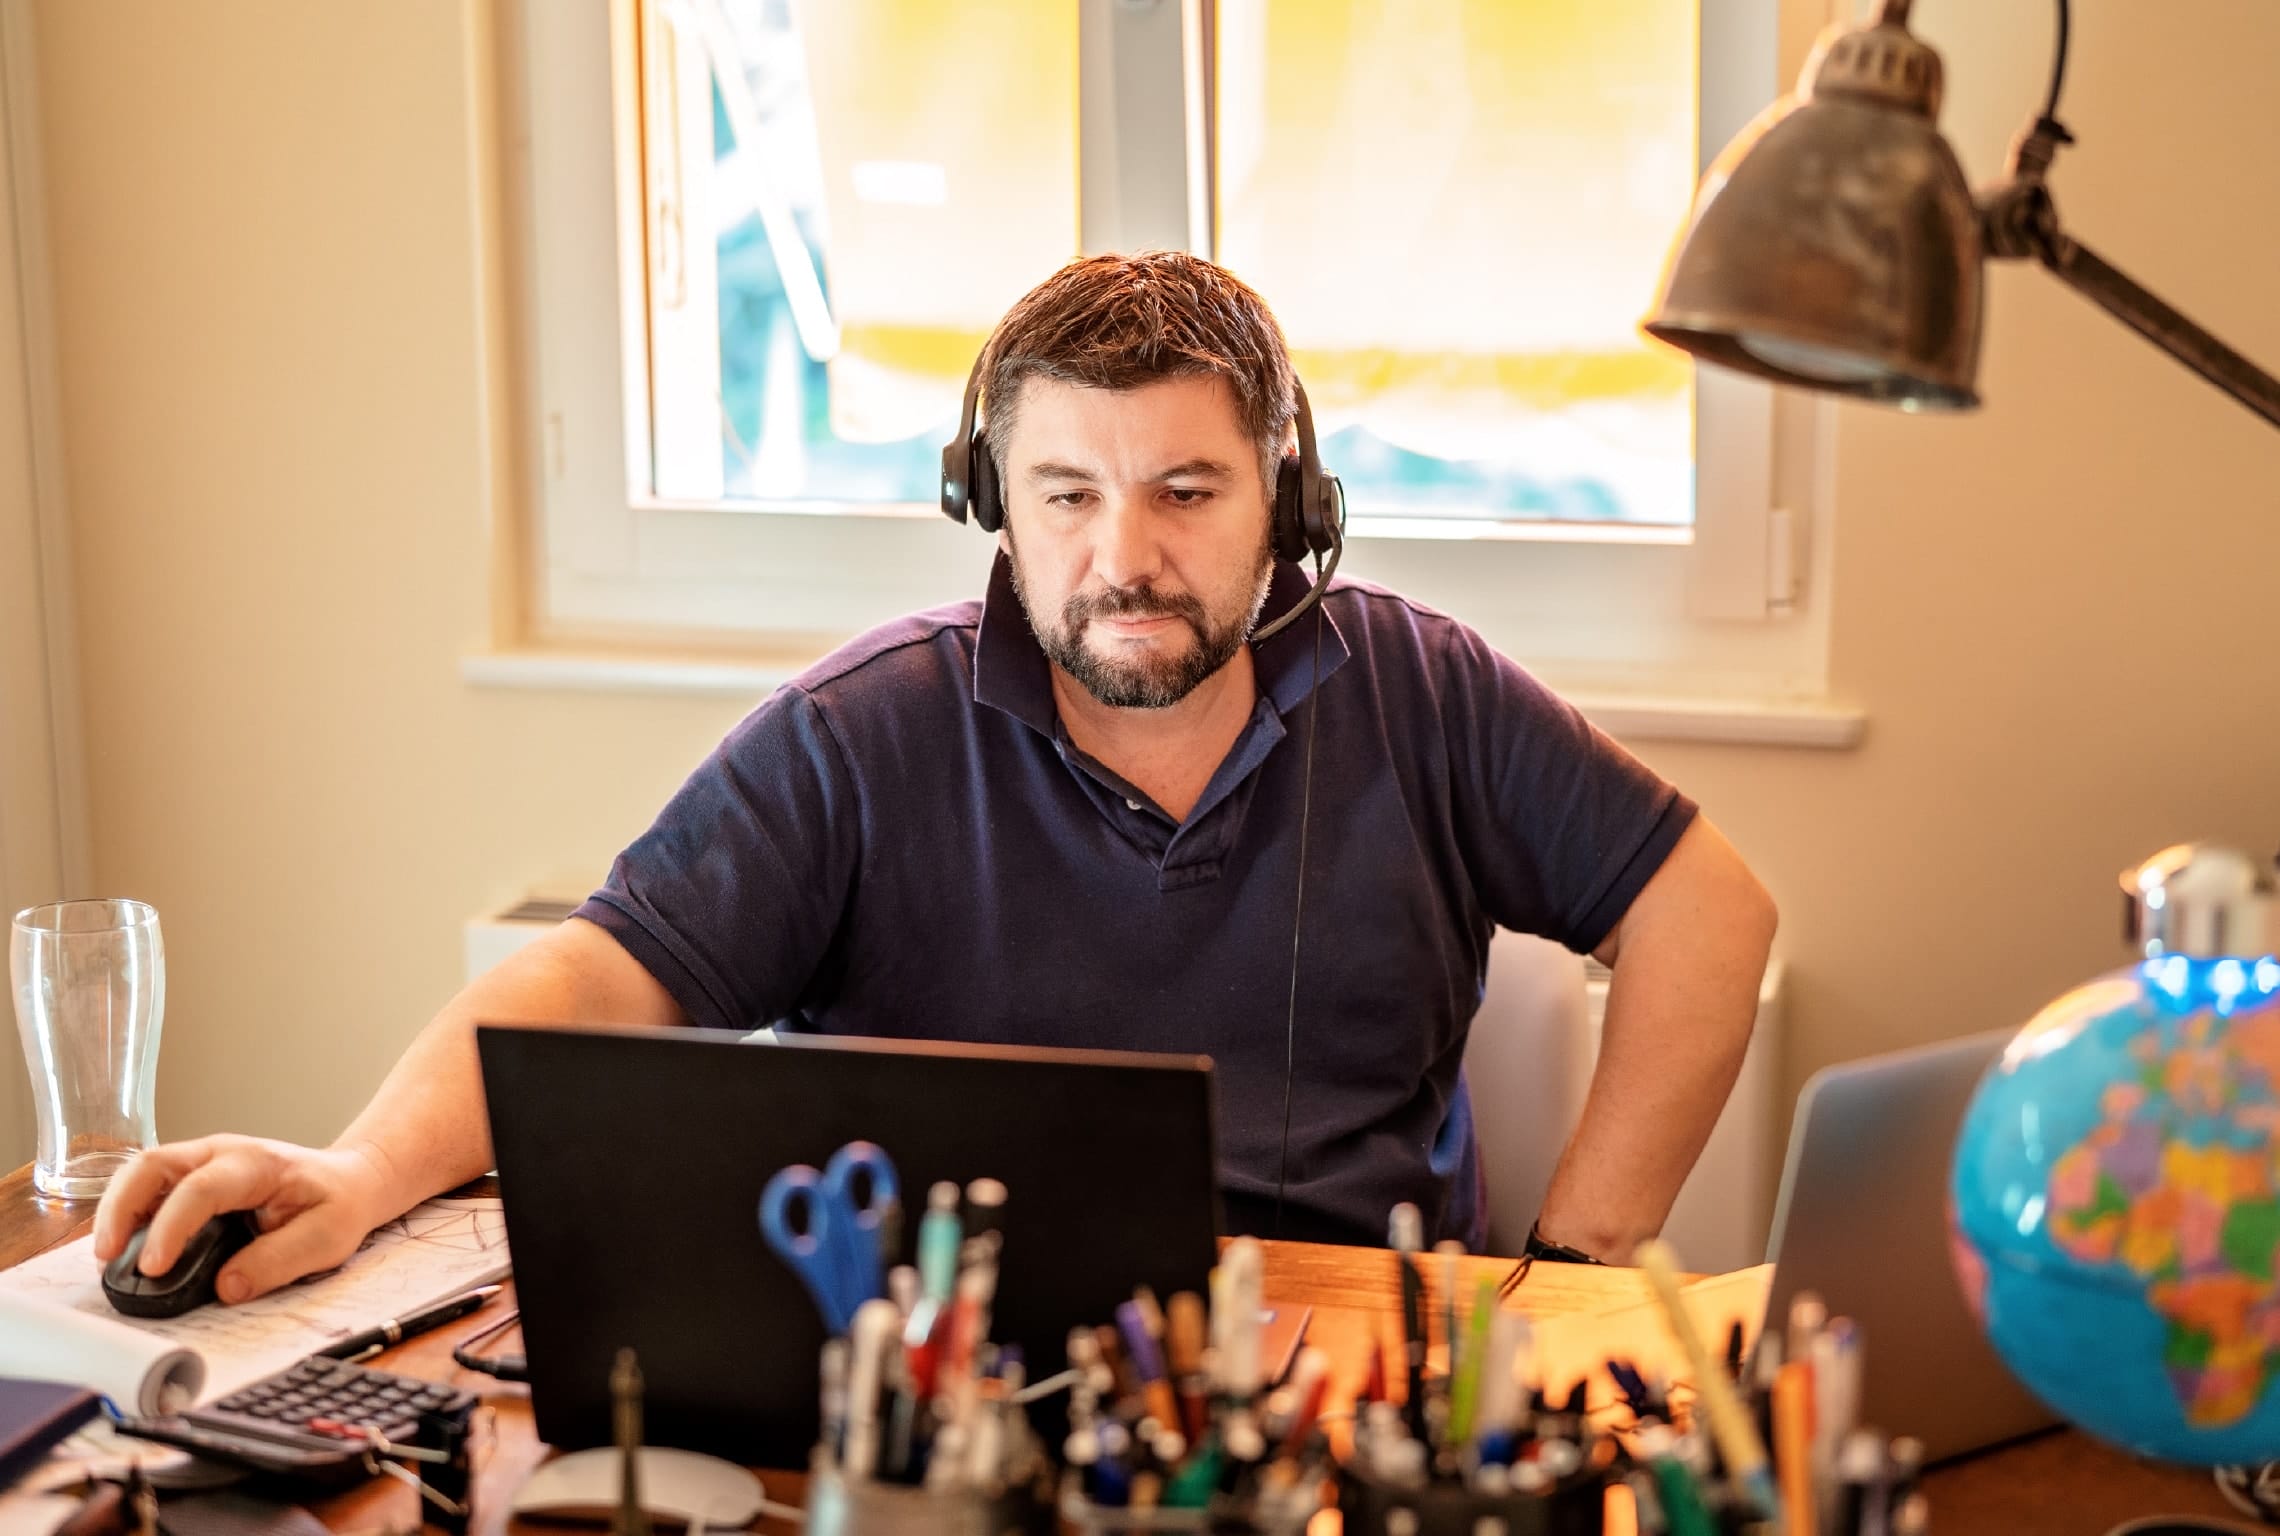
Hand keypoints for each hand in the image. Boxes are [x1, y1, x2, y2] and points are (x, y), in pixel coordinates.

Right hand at [92, 1136, 397, 1303]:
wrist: (349, 1182)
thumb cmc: (338, 1204)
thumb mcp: (328, 1237)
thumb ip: (278, 1261)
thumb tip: (226, 1287)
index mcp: (256, 1164)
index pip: (201, 1189)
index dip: (171, 1228)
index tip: (153, 1268)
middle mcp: (221, 1154)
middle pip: (152, 1164)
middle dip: (120, 1208)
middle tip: (107, 1255)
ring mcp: (203, 1161)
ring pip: (142, 1172)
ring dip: (117, 1210)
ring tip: (106, 1256)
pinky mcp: (192, 1178)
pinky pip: (149, 1188)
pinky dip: (129, 1214)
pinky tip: (124, 1247)